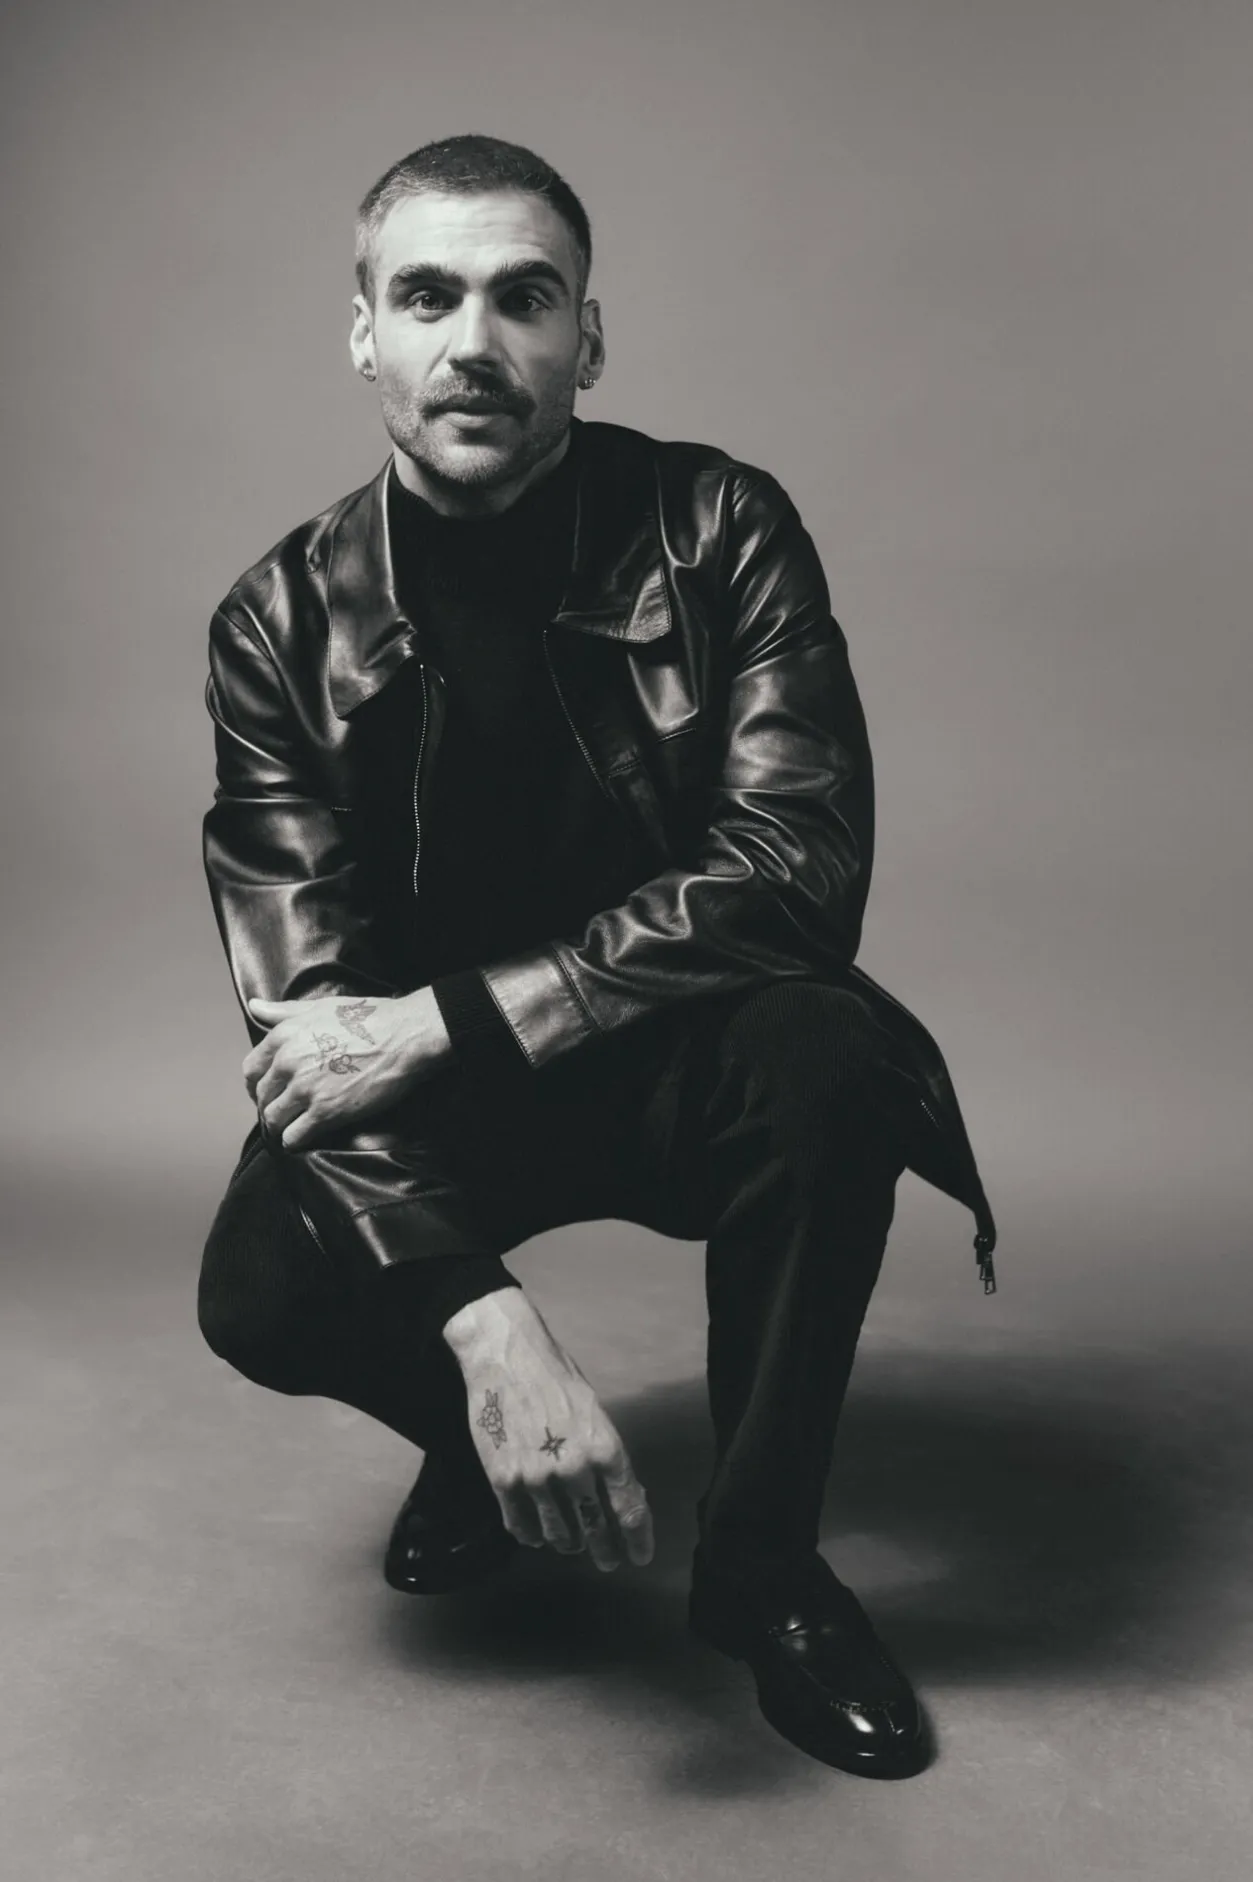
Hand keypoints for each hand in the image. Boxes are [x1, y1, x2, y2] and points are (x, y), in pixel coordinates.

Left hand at [243, 989, 450, 1150]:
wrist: (404, 1036)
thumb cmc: (367, 1018)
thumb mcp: (320, 1007)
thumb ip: (283, 1011)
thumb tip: (254, 1006)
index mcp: (284, 1037)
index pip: (251, 1069)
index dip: (258, 1084)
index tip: (269, 1091)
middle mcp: (288, 1063)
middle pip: (262, 1096)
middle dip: (270, 1106)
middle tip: (283, 1111)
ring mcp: (305, 1089)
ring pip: (273, 1119)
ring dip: (279, 1126)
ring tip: (290, 1128)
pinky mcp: (326, 1112)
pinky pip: (293, 1137)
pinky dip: (294, 1141)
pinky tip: (302, 1139)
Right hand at [443, 1288, 654, 1573]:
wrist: (506, 1357)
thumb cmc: (555, 1377)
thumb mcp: (594, 1412)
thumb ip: (605, 1454)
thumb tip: (618, 1490)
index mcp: (606, 1448)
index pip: (630, 1508)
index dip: (638, 1538)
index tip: (640, 1556)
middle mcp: (576, 1468)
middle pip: (596, 1527)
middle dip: (605, 1549)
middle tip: (607, 1561)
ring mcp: (537, 1478)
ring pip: (559, 1532)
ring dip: (568, 1543)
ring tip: (571, 1545)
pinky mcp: (504, 1480)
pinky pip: (520, 1525)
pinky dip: (531, 1535)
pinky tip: (536, 1536)